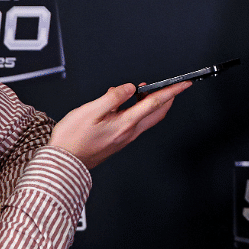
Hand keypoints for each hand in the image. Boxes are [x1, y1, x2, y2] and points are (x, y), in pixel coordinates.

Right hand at [50, 81, 189, 169]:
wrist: (64, 164)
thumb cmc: (73, 140)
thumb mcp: (90, 111)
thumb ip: (113, 97)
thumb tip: (130, 88)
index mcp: (125, 123)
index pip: (155, 103)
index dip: (172, 91)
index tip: (184, 84)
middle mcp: (129, 132)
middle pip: (157, 112)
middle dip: (166, 97)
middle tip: (170, 85)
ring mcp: (125, 138)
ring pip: (147, 118)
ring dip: (150, 103)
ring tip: (142, 90)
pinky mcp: (119, 141)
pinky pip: (135, 122)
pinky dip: (137, 110)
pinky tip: (123, 104)